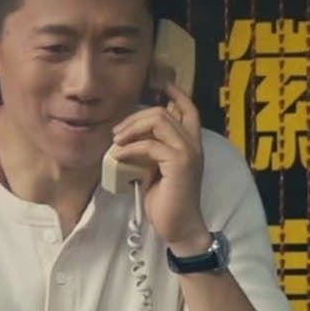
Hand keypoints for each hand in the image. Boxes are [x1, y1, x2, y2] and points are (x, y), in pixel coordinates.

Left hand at [109, 81, 211, 254]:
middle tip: (117, 131)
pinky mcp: (179, 163)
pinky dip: (130, 148)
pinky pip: (150, 145)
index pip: (188, 108)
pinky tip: (118, 156)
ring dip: (132, 128)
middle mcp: (193, 143)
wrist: (180, 226)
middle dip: (136, 116)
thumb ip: (151, 150)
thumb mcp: (157, 169)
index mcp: (190, 143)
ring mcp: (188, 151)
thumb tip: (130, 137)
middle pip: (165, 111)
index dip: (174, 93)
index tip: (158, 83)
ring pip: (159, 121)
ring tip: (116, 140)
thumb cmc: (167, 200)